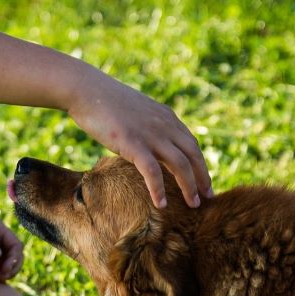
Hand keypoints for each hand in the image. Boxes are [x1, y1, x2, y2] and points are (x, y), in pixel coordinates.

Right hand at [67, 71, 212, 207]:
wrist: (86, 90)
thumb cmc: (105, 102)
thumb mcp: (136, 112)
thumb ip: (148, 126)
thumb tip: (148, 142)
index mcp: (166, 117)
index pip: (191, 144)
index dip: (200, 164)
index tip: (203, 181)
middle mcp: (164, 125)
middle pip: (193, 155)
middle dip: (202, 177)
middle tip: (208, 197)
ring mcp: (150, 134)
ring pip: (180, 165)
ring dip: (189, 187)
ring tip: (193, 205)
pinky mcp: (133, 143)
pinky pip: (152, 171)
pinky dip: (159, 189)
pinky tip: (161, 204)